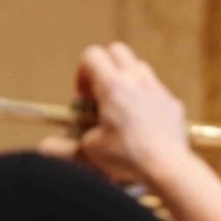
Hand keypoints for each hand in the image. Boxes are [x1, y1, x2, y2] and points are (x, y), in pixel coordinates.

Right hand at [42, 43, 189, 184]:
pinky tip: (143, 122)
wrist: (169, 168)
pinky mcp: (173, 104)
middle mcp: (137, 80)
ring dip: (126, 79)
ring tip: (121, 107)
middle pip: (117, 51)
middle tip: (100, 93)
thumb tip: (47, 147)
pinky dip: (146, 98)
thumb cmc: (129, 157)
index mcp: (113, 85)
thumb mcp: (91, 150)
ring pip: (139, 68)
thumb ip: (67, 143)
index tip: (84, 96)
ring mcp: (158, 90)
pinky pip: (157, 90)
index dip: (82, 72)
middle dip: (105, 67)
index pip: (92, 55)